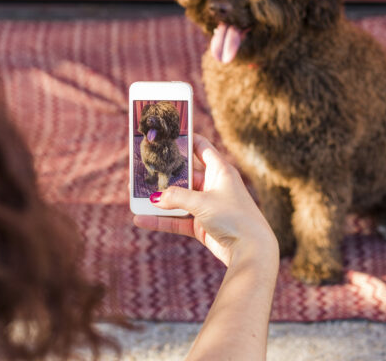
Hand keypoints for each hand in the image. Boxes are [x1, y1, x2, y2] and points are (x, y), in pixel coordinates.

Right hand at [133, 134, 277, 266]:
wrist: (250, 251)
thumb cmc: (233, 218)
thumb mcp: (202, 202)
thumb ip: (176, 197)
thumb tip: (155, 198)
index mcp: (220, 170)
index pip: (200, 147)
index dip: (184, 139)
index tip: (165, 134)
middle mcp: (214, 185)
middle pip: (184, 175)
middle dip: (163, 174)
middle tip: (141, 169)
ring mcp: (207, 205)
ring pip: (178, 199)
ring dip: (159, 199)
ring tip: (135, 195)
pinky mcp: (202, 225)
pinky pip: (177, 220)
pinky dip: (161, 220)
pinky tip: (141, 220)